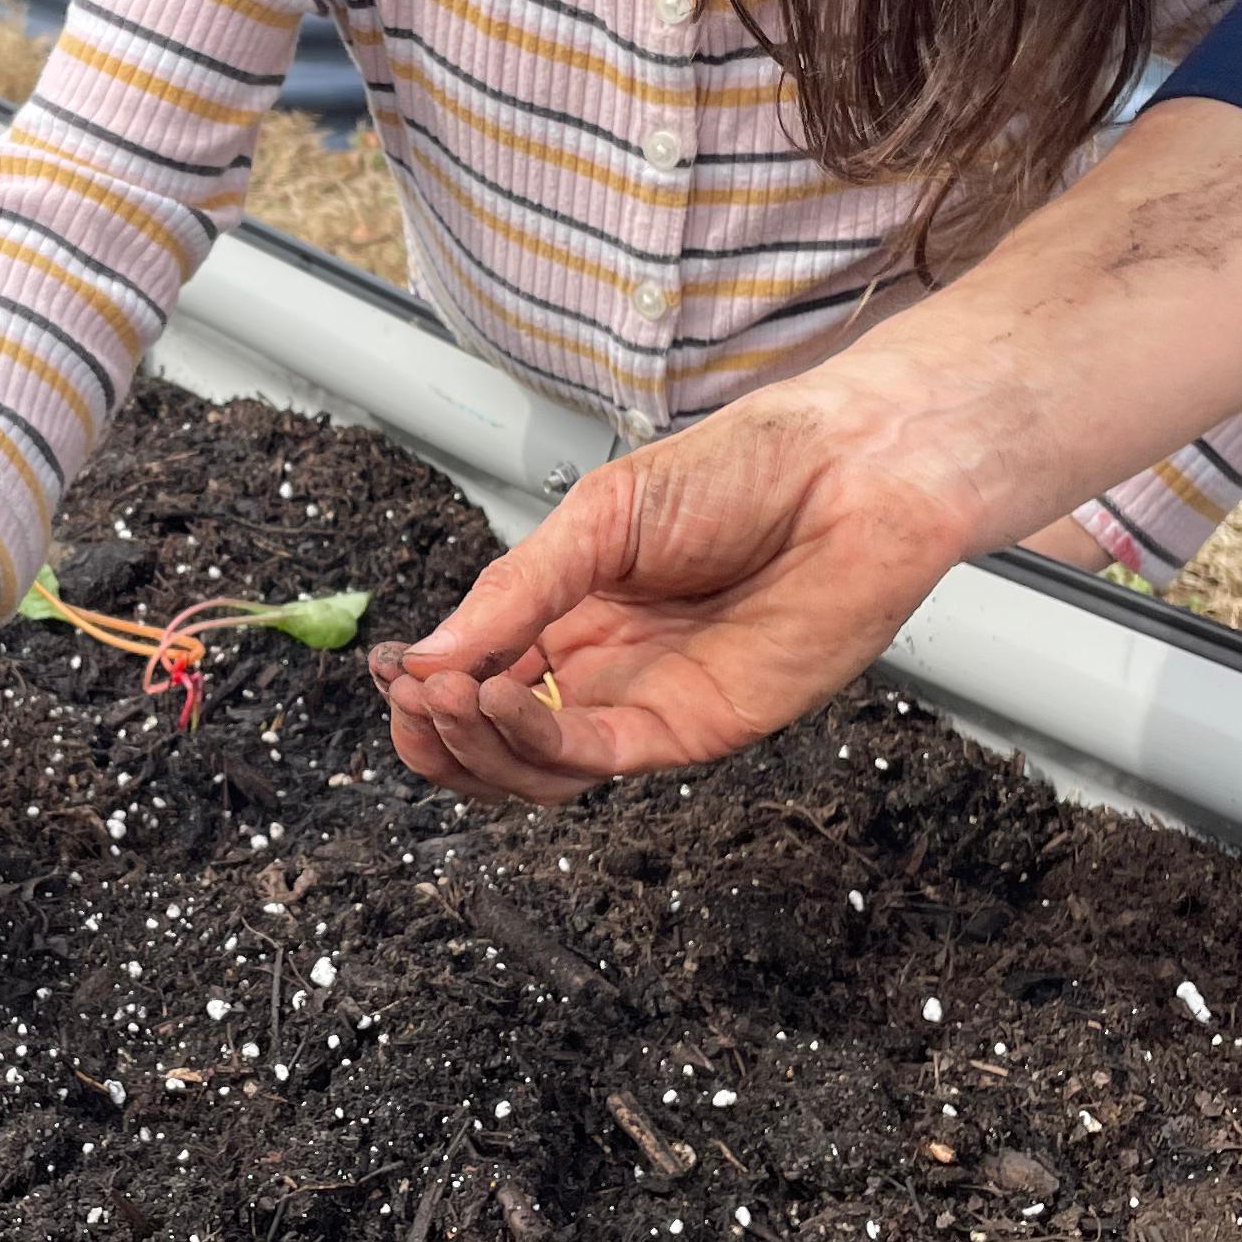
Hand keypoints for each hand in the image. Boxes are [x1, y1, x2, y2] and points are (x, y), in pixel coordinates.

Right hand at [367, 379, 979, 802]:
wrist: (849, 475)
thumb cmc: (744, 472)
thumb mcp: (600, 517)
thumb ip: (515, 591)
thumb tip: (424, 655)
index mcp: (572, 613)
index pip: (478, 676)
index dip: (428, 685)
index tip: (392, 671)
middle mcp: (604, 668)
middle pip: (497, 740)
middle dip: (438, 732)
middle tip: (409, 700)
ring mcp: (647, 703)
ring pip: (537, 769)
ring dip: (477, 745)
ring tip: (444, 698)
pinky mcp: (695, 729)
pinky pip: (597, 759)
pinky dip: (536, 742)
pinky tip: (499, 700)